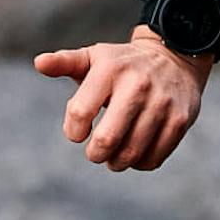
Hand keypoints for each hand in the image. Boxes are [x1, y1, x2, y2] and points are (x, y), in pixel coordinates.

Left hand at [30, 23, 214, 170]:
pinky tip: (135, 154)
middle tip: (95, 152)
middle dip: (95, 154)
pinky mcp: (180, 120)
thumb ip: (64, 62)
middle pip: (107, 139)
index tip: (77, 133)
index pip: (80, 112)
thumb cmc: (122, 63)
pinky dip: (140, 163)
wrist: (174, 55)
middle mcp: (137, 85)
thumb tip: (39, 63)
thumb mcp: (94, 57)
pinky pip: (154, 158)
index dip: (73, 131)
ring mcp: (161, 104)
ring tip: (114, 156)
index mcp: (109, 69)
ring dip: (117, 162)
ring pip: (131, 153)